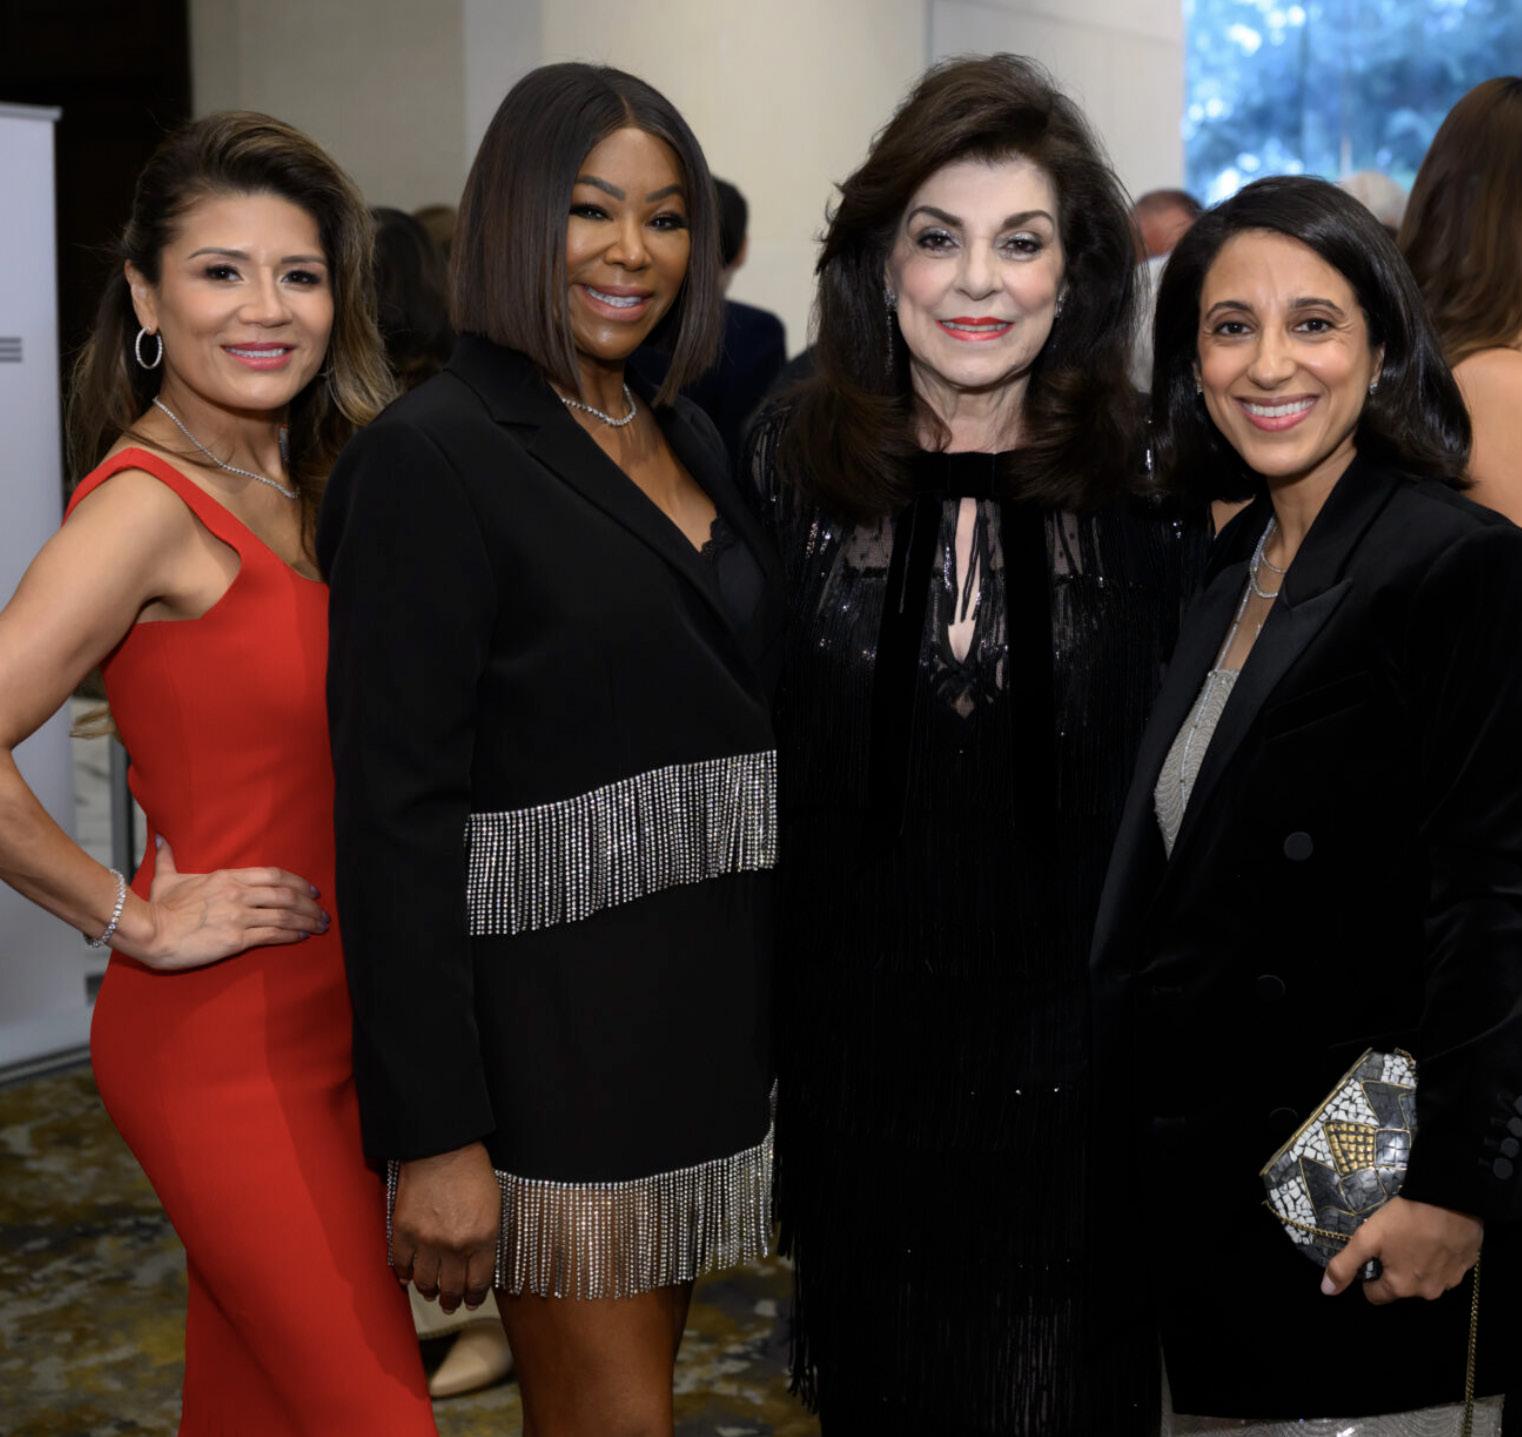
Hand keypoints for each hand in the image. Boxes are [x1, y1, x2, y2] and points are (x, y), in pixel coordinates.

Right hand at [118, 837, 328, 970]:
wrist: (149, 931)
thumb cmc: (157, 907)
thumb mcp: (166, 877)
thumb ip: (168, 857)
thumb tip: (160, 838)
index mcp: (227, 877)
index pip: (274, 875)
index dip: (298, 882)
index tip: (312, 890)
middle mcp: (239, 893)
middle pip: (286, 895)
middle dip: (310, 905)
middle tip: (323, 912)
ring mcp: (239, 915)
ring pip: (284, 915)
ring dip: (307, 921)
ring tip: (320, 927)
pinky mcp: (237, 938)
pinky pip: (272, 934)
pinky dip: (291, 935)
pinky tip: (302, 937)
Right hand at [392, 1142, 499, 1314]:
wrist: (442, 1149)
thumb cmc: (472, 1172)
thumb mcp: (494, 1207)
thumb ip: (487, 1239)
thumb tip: (478, 1266)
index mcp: (483, 1239)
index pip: (479, 1283)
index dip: (475, 1296)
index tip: (471, 1300)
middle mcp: (455, 1246)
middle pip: (452, 1288)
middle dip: (452, 1300)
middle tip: (451, 1302)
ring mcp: (427, 1241)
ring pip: (425, 1283)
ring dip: (429, 1290)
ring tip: (431, 1290)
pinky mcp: (403, 1232)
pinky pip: (401, 1265)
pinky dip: (404, 1274)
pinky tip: (409, 1276)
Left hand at [1322, 1196, 1482, 1303]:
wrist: (1451, 1199)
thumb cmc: (1405, 1219)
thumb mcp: (1367, 1238)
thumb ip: (1345, 1265)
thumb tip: (1327, 1291)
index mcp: (1402, 1287)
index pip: (1376, 1295)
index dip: (1368, 1278)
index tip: (1370, 1258)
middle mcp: (1428, 1292)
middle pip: (1402, 1287)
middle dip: (1394, 1270)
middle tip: (1392, 1243)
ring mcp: (1451, 1281)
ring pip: (1425, 1278)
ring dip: (1418, 1265)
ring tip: (1413, 1239)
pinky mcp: (1468, 1266)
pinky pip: (1447, 1268)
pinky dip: (1439, 1258)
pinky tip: (1435, 1238)